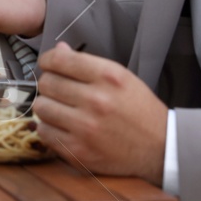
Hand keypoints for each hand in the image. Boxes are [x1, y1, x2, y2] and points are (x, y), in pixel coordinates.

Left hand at [34, 43, 166, 184]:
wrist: (159, 147)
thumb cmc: (139, 109)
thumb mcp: (121, 77)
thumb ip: (87, 63)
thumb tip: (59, 49)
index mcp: (108, 76)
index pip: (59, 60)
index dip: (48, 60)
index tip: (48, 65)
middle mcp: (96, 100)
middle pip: (46, 83)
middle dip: (49, 84)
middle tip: (58, 90)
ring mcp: (86, 127)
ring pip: (41, 107)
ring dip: (47, 106)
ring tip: (60, 109)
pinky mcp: (79, 151)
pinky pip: (44, 132)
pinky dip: (49, 128)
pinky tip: (62, 127)